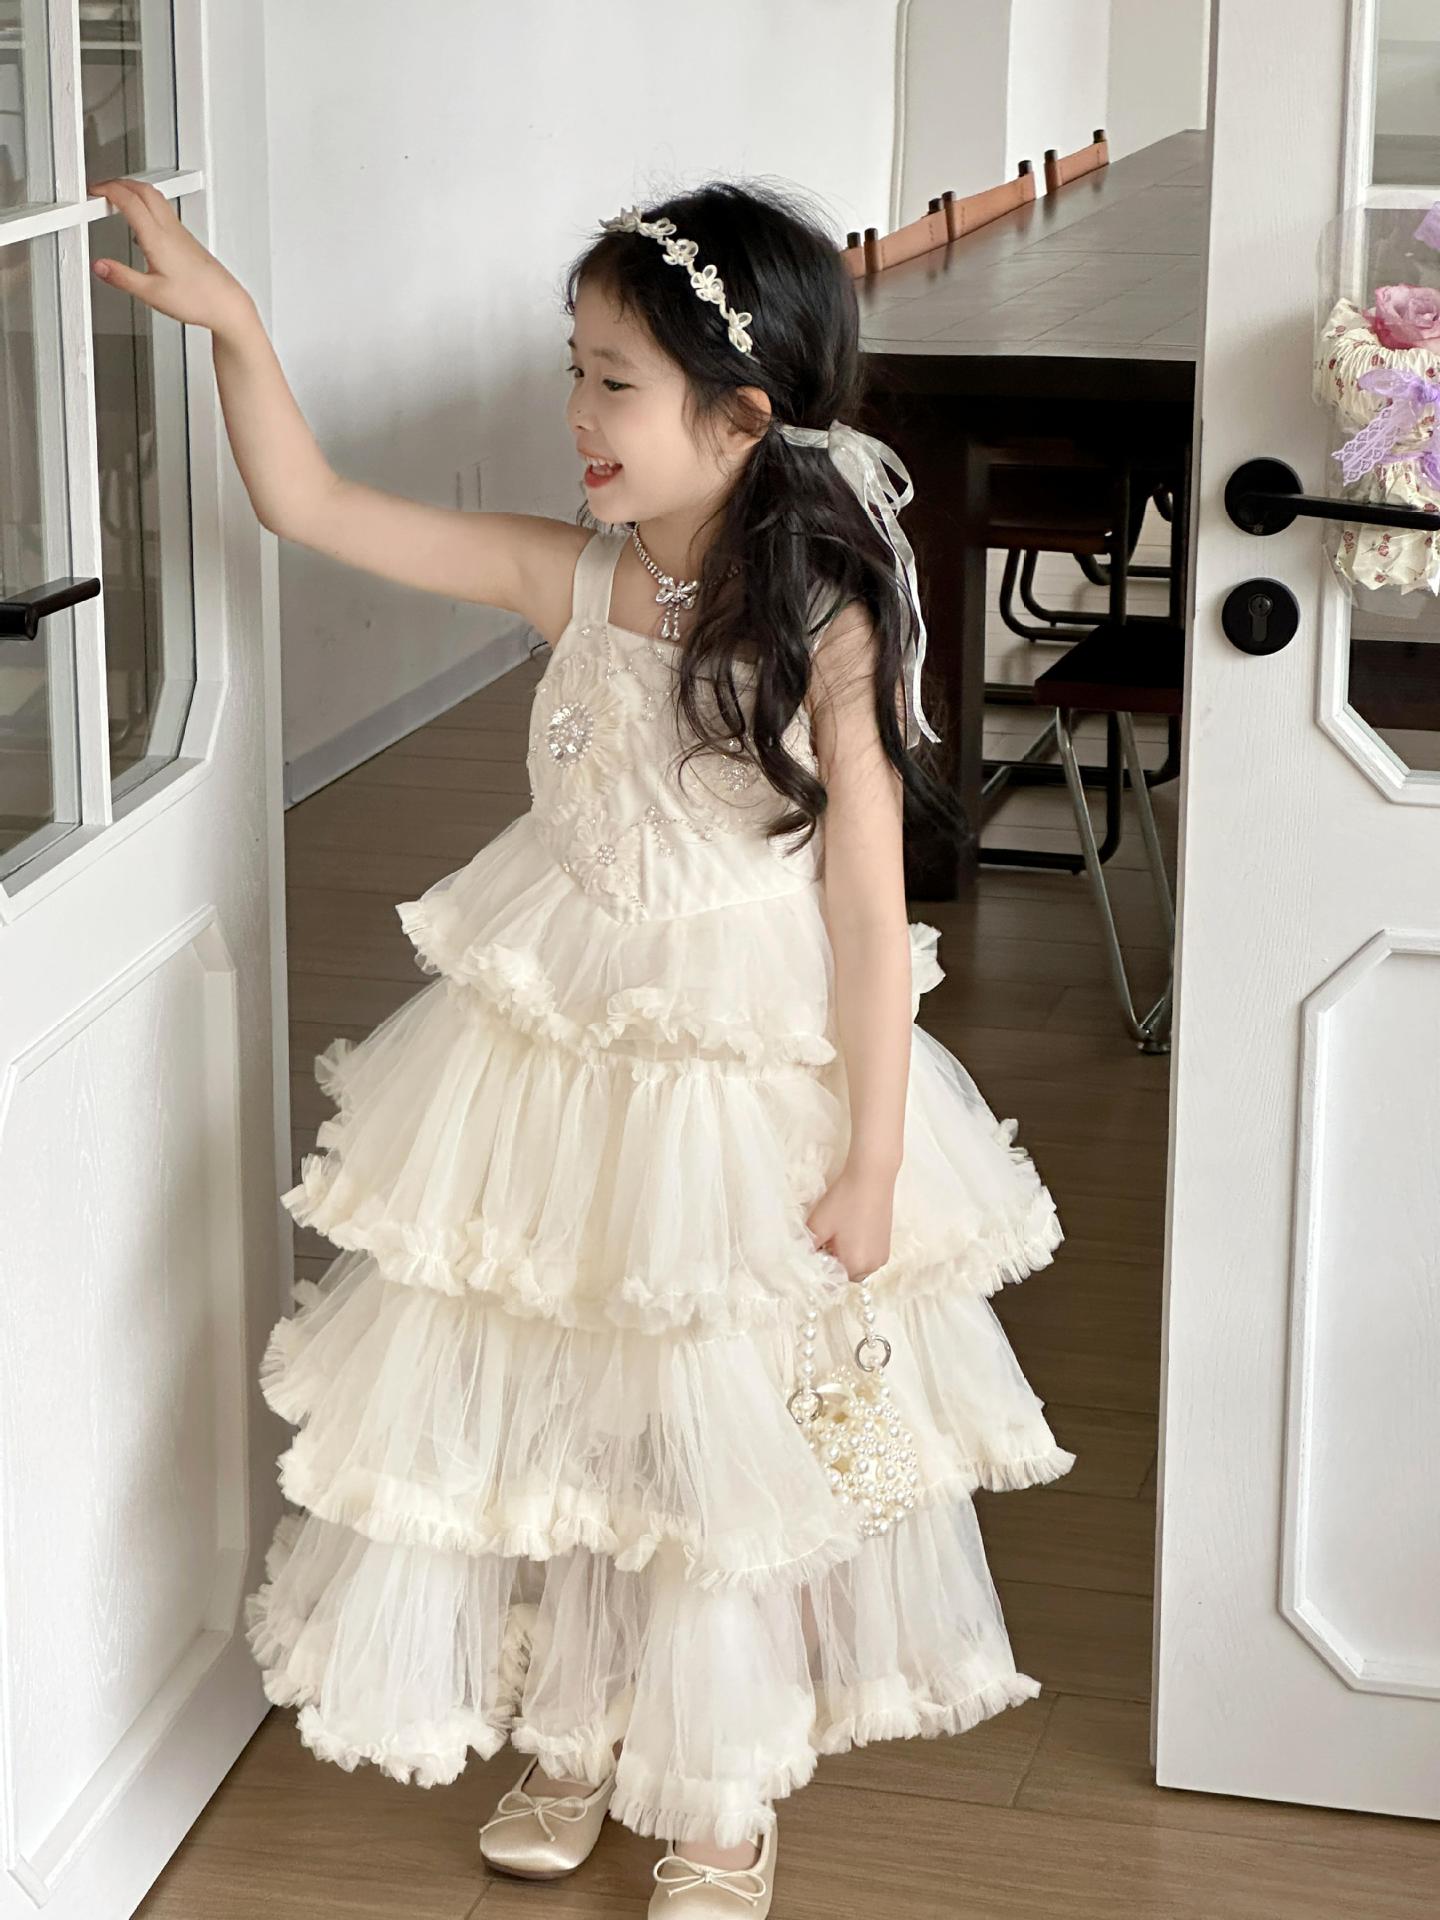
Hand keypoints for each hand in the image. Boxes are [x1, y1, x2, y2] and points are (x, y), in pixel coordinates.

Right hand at [88, 177, 252, 333]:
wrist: (227, 304)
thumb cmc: (198, 299)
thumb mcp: (152, 293)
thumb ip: (122, 278)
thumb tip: (100, 266)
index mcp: (158, 238)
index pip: (129, 200)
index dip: (107, 190)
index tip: (94, 191)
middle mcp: (171, 230)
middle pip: (143, 189)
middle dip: (119, 183)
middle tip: (102, 189)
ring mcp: (181, 233)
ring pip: (156, 197)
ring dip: (134, 191)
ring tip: (118, 198)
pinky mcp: (187, 240)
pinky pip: (164, 212)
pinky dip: (147, 205)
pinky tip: (143, 223)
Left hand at [805, 1158, 896, 1282]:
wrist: (872, 1177)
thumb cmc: (843, 1201)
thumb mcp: (817, 1226)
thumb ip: (808, 1249)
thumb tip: (804, 1260)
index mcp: (855, 1266)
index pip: (831, 1281)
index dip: (819, 1270)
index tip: (812, 1254)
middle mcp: (872, 1267)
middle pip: (845, 1276)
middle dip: (833, 1264)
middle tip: (823, 1242)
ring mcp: (881, 1256)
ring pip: (856, 1266)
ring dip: (845, 1257)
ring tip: (837, 1234)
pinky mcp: (886, 1244)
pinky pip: (867, 1256)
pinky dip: (856, 1250)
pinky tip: (850, 1230)